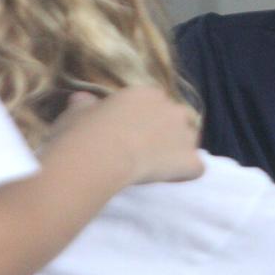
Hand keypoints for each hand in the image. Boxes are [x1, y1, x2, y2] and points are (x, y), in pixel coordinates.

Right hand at [46, 86, 203, 184]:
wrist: (98, 156)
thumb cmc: (83, 132)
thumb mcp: (77, 112)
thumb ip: (84, 104)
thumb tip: (81, 99)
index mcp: (145, 94)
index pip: (158, 103)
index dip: (150, 119)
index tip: (136, 133)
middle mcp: (170, 109)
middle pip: (181, 118)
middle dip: (170, 132)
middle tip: (150, 150)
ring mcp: (184, 134)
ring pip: (191, 141)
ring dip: (180, 151)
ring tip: (160, 166)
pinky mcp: (190, 160)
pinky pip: (197, 168)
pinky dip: (186, 175)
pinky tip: (169, 180)